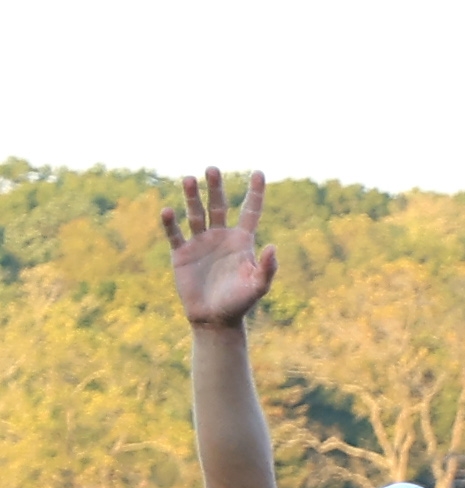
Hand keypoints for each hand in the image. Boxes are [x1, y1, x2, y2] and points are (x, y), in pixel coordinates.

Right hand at [163, 168, 272, 328]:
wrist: (214, 318)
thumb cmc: (240, 303)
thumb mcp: (258, 286)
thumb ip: (268, 267)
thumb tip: (273, 246)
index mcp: (242, 241)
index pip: (250, 211)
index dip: (255, 192)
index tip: (259, 172)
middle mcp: (221, 236)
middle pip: (218, 205)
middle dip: (215, 187)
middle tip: (212, 168)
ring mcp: (200, 243)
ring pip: (195, 213)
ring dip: (191, 196)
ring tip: (189, 178)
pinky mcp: (181, 253)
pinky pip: (175, 234)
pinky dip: (170, 223)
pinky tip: (168, 210)